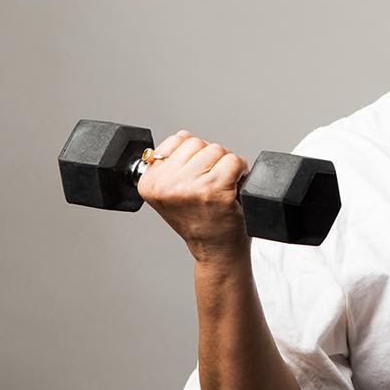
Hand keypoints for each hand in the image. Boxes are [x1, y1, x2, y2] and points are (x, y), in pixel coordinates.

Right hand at [136, 130, 251, 263]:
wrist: (216, 252)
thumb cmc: (199, 220)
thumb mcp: (171, 192)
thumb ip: (171, 164)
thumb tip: (183, 137)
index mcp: (149, 182)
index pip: (178, 140)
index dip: (195, 156)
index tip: (196, 178)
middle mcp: (166, 184)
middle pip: (198, 143)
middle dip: (211, 159)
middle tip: (211, 184)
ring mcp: (190, 187)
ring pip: (217, 149)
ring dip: (226, 165)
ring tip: (221, 187)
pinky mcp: (215, 190)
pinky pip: (234, 161)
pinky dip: (241, 171)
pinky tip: (234, 188)